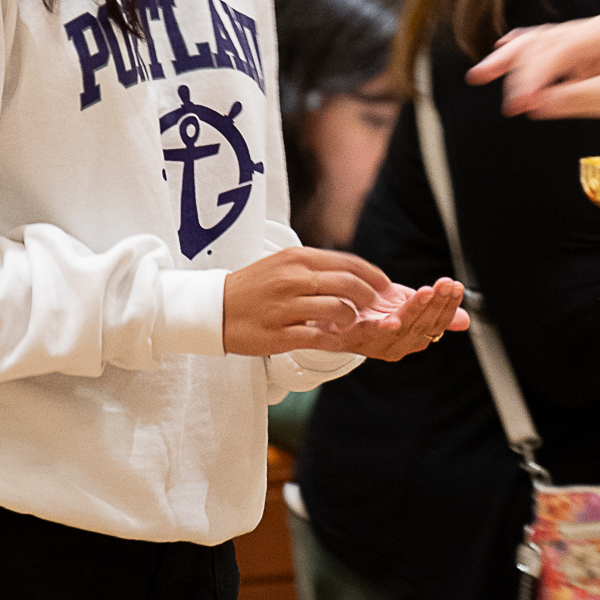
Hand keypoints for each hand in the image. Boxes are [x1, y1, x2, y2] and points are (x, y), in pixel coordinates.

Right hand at [223, 248, 466, 358]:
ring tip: (353, 324)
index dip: (373, 276)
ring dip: (353, 320)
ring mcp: (286, 307)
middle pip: (348, 285)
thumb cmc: (253, 287)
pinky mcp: (279, 334)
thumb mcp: (283, 265)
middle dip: (370, 299)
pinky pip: (318, 338)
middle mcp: (293, 279)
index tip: (386, 287)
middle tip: (378, 309)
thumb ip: (316, 268)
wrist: (213, 308)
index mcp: (297, 259)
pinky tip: (337, 340)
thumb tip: (353, 275)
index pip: (348, 263)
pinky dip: (335, 340)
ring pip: (337, 311)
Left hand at [328, 276, 471, 362]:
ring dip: (416, 310)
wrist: (333, 317)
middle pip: (423, 327)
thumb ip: (433, 312)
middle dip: (436, 304)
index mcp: (413, 339)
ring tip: (427, 292)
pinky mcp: (354, 338)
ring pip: (402, 329)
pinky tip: (393, 319)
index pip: (438, 324)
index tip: (456, 287)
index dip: (449, 306)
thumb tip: (465, 320)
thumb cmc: (373, 311)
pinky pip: (370, 334)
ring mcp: (376, 345)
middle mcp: (398, 347)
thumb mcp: (407, 308)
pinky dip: (382, 329)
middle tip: (446, 285)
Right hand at [465, 10, 599, 161]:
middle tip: (479, 77)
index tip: (514, 104)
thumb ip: (576, 98)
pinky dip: (539, 62)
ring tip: (487, 71)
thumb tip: (534, 103)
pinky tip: (518, 59)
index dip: (530, 77)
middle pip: (546, 41)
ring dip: (519, 60)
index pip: (556, 50)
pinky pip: (564, 57)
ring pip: (551, 46)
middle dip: (512, 61)